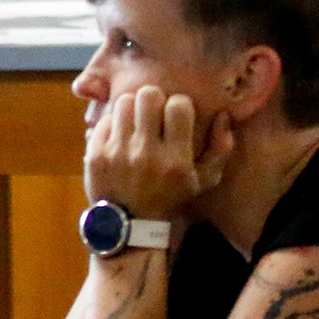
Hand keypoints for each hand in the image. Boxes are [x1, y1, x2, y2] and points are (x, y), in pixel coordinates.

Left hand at [84, 85, 232, 229]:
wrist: (129, 222)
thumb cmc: (171, 197)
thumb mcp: (204, 180)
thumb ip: (220, 149)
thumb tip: (223, 116)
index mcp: (176, 159)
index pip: (178, 106)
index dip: (179, 104)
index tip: (177, 113)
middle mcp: (146, 153)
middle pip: (148, 96)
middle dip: (153, 99)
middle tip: (154, 111)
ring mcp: (117, 153)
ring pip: (124, 102)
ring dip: (132, 107)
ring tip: (136, 120)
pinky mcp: (95, 154)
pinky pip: (104, 120)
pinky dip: (113, 123)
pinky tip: (120, 134)